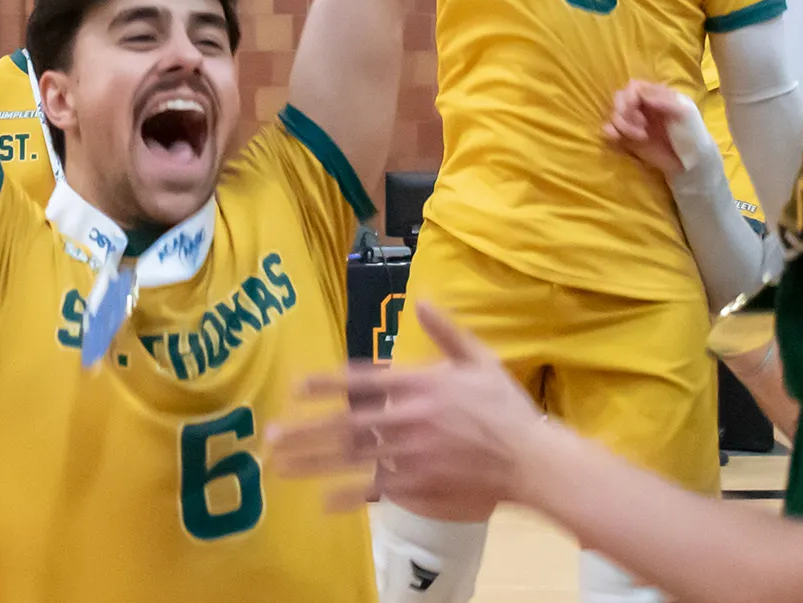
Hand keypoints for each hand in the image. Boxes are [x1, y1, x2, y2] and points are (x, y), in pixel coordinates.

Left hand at [269, 303, 540, 521]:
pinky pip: (377, 490)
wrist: (532, 460)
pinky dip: (349, 497)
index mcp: (419, 384)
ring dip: (313, 462)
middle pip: (346, 425)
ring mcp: (411, 457)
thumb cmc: (505, 406)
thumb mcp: (479, 359)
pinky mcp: (420, 486)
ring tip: (281, 466)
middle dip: (305, 431)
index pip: (362, 381)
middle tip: (271, 436)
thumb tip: (421, 300)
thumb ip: (446, 331)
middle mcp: (408, 420)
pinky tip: (323, 502)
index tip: (296, 387)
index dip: (326, 383)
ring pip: (353, 459)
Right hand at [604, 80, 695, 176]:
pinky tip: (616, 137)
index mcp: (656, 96)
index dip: (630, 96)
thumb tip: (640, 92)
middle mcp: (642, 106)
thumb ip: (665, 99)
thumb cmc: (692, 134)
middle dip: (624, 111)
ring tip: (641, 137)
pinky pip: (609, 130)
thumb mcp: (685, 113)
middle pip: (620, 98)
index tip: (633, 108)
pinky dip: (608, 131)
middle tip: (640, 126)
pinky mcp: (627, 138)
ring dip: (622, 124)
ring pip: (613, 114)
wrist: (691, 164)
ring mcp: (634, 122)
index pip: (634, 87)